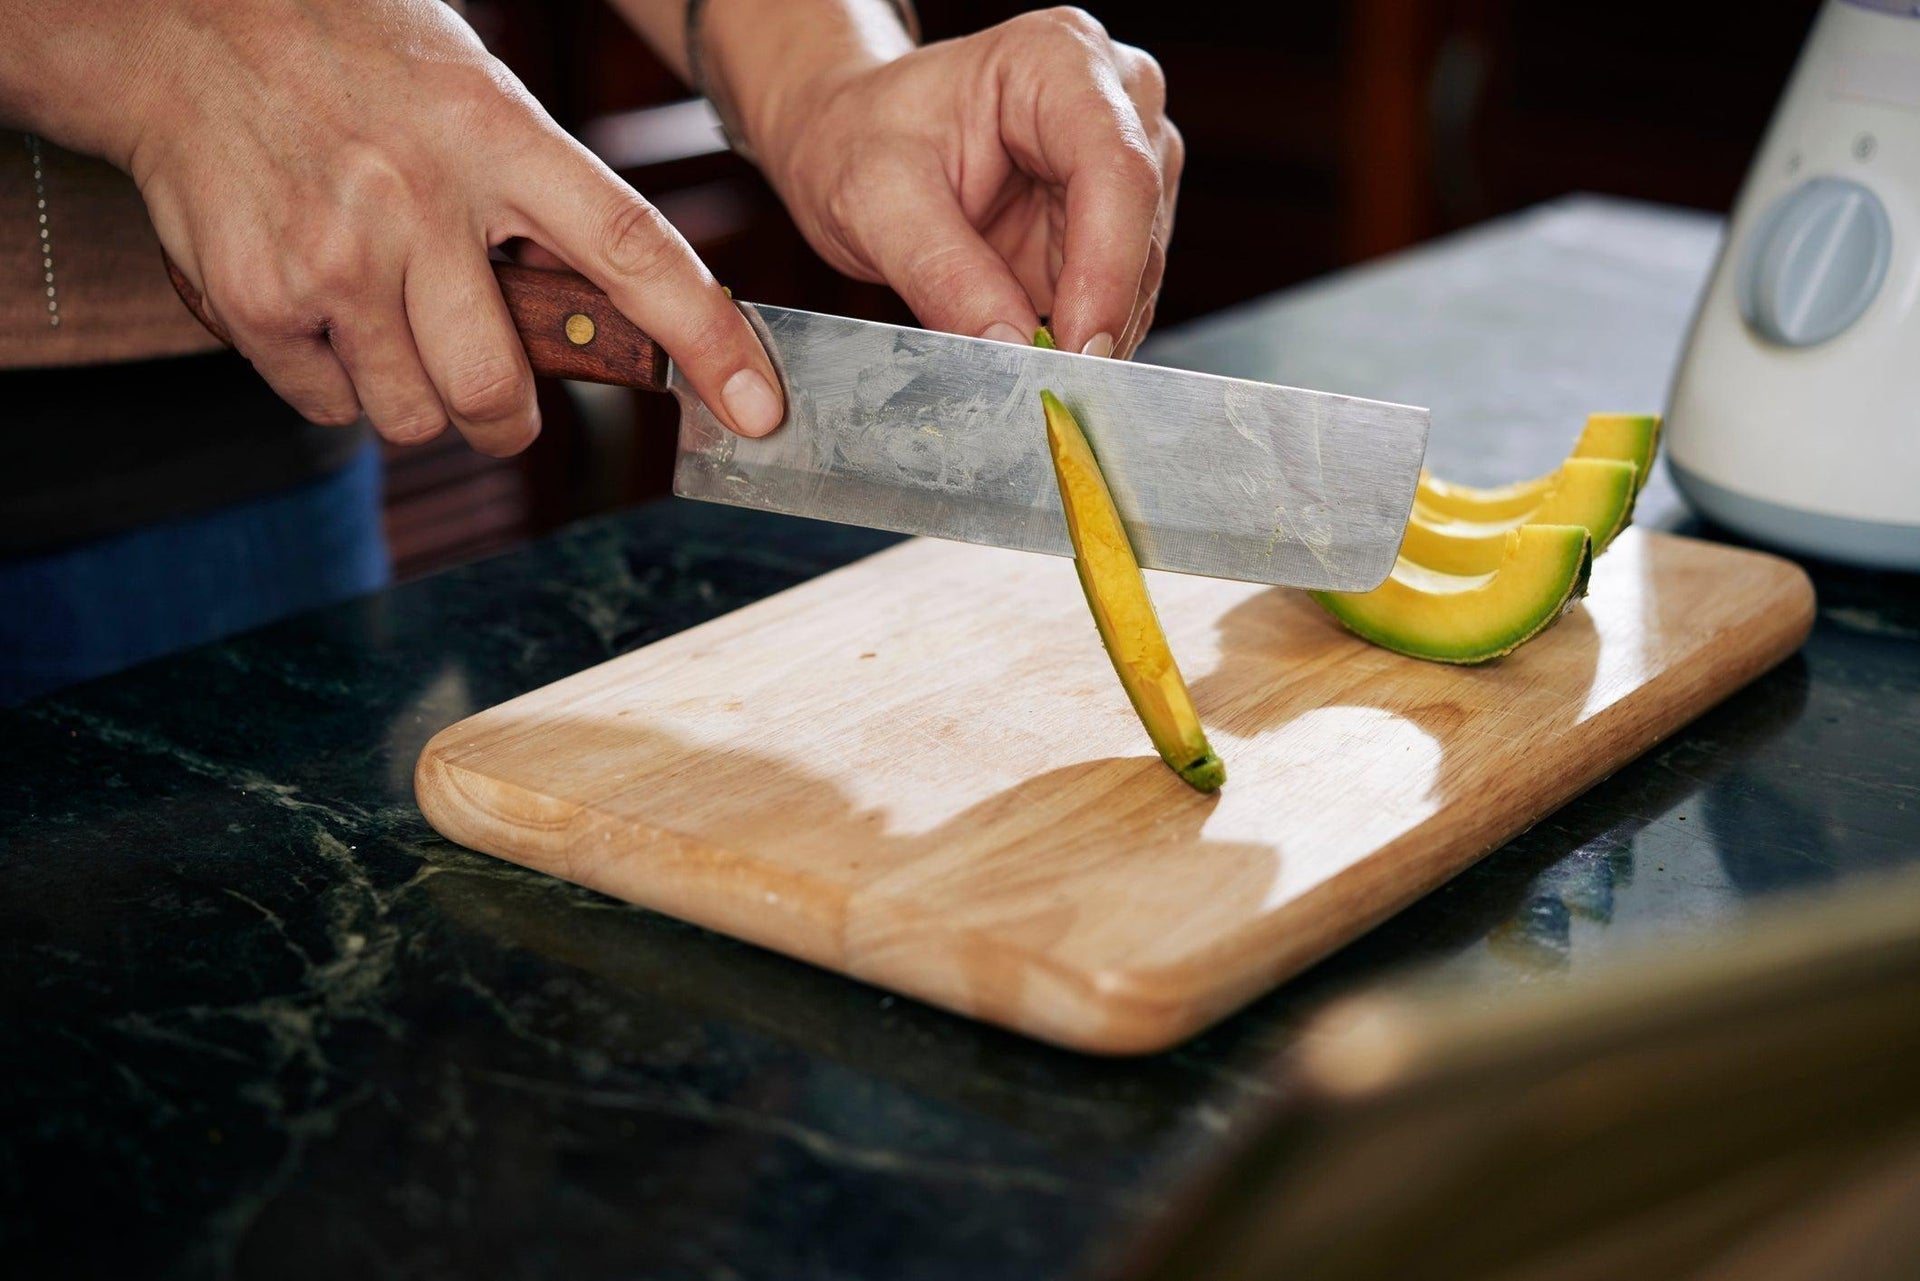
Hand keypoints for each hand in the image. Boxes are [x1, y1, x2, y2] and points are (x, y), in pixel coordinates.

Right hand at [11, 0, 783, 452]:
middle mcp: (418, 197)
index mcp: (496, 133)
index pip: (632, 249)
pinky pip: (328, 406)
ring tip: (382, 312)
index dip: (707, 339)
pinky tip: (317, 301)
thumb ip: (538, 201)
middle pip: (498, 392)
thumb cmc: (349, 60)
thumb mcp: (470, 93)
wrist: (175, 24)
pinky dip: (333, 380)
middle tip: (494, 393)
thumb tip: (614, 316)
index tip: (759, 410)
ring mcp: (333, 254)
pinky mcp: (258, 299)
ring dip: (412, 395)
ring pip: (413, 415)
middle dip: (504, 420)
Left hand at [754, 7, 1180, 358]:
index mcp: (1057, 60)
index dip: (1109, 271)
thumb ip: (943, 275)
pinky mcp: (1113, 215)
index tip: (1076, 353)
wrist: (848, 136)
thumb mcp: (874, 202)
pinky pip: (1120, 290)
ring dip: (1091, 329)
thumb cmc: (855, 137)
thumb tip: (1011, 351)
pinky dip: (1081, 331)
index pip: (1116, 171)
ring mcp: (1123, 156)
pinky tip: (1035, 350)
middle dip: (1099, 314)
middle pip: (1141, 224)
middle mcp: (1112, 97)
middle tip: (1042, 387)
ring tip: (1023, 368)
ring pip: (1141, 267)